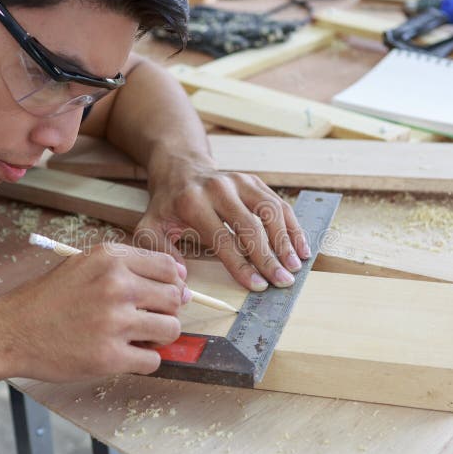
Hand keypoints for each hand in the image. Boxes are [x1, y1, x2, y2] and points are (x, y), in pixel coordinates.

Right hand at [0, 244, 188, 381]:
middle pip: (174, 298)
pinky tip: (124, 354)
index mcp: (111, 259)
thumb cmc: (48, 299)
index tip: (165, 294)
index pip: (169, 267)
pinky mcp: (110, 357)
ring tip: (138, 337)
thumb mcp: (85, 265)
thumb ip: (128, 268)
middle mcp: (116, 285)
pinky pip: (153, 361)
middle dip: (167, 310)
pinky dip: (144, 361)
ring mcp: (114, 322)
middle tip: (147, 318)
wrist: (11, 332)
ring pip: (171, 330)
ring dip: (159, 337)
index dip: (173, 283)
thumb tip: (180, 285)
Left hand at [135, 155, 310, 291]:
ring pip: (270, 211)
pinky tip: (301, 247)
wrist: (179, 167)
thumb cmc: (167, 205)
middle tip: (283, 281)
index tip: (257, 286)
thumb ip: (162, 254)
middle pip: (251, 226)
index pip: (222, 239)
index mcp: (192, 202)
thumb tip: (183, 280)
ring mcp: (240, 181)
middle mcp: (219, 188)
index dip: (241, 265)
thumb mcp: (151, 228)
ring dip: (286, 241)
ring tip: (295, 266)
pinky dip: (292, 226)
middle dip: (269, 257)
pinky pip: (278, 203)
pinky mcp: (254, 180)